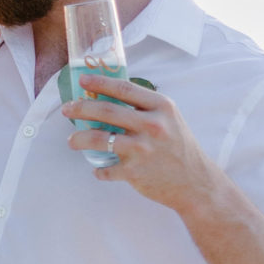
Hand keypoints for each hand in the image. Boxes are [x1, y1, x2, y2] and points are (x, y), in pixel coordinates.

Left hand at [61, 73, 212, 209]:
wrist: (196, 183)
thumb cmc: (180, 148)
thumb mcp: (170, 119)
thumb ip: (145, 108)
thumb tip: (110, 98)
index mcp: (161, 107)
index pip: (124, 89)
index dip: (100, 83)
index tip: (82, 80)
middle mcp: (152, 125)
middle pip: (106, 111)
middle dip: (81, 108)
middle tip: (67, 110)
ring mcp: (143, 149)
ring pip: (99, 139)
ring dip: (79, 139)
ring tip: (71, 140)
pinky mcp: (135, 172)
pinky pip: (106, 169)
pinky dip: (99, 171)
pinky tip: (98, 170)